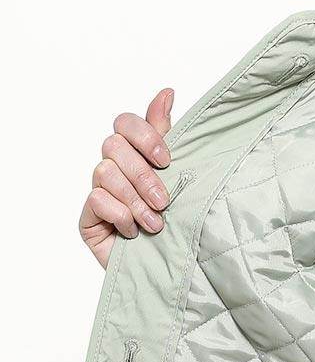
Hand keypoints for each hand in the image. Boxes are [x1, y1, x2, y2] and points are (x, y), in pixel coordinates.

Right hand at [79, 87, 173, 267]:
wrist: (173, 269)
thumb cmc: (177, 223)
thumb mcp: (179, 177)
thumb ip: (169, 136)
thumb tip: (167, 92)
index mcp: (136, 155)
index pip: (125, 123)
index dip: (144, 135)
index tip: (167, 160)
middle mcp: (115, 169)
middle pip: (114, 146)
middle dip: (143, 174)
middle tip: (164, 200)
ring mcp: (99, 192)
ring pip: (104, 172)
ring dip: (134, 199)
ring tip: (155, 224)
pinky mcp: (88, 218)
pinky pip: (96, 199)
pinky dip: (119, 214)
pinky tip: (133, 232)